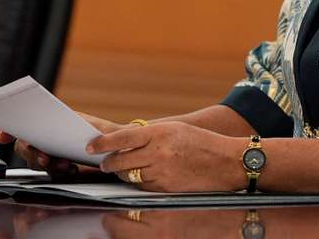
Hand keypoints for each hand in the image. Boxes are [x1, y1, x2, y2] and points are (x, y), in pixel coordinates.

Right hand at [0, 111, 122, 175]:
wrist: (120, 148)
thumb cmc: (104, 131)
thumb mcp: (89, 123)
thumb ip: (70, 122)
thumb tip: (49, 120)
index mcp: (51, 122)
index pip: (25, 125)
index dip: (9, 130)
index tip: (2, 135)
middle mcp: (47, 138)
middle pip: (26, 146)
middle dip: (32, 153)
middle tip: (45, 158)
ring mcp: (52, 153)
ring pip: (37, 162)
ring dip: (47, 165)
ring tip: (65, 165)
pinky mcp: (60, 167)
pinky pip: (50, 172)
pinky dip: (58, 171)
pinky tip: (71, 169)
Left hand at [91, 121, 240, 192]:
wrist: (227, 161)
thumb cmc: (202, 143)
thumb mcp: (176, 130)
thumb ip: (151, 135)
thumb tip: (125, 143)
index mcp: (160, 132)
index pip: (122, 138)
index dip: (103, 143)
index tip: (91, 147)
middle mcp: (159, 152)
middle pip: (121, 161)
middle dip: (109, 164)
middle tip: (105, 164)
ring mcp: (162, 171)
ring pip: (130, 176)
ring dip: (124, 174)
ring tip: (123, 171)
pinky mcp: (166, 188)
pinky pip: (144, 187)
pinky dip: (141, 184)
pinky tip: (145, 178)